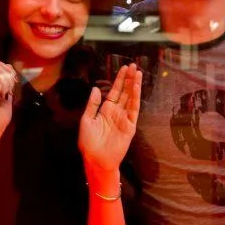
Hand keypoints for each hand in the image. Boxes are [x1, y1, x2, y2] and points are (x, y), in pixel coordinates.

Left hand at [79, 64, 141, 183]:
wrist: (96, 159)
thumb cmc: (89, 143)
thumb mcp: (86, 120)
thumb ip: (92, 104)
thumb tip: (96, 88)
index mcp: (106, 110)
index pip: (115, 91)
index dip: (120, 79)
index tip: (124, 68)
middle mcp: (117, 112)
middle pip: (125, 92)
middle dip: (129, 79)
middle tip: (134, 65)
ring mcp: (124, 118)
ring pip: (131, 98)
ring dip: (134, 85)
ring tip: (138, 72)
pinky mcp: (130, 126)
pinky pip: (134, 110)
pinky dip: (135, 98)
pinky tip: (136, 88)